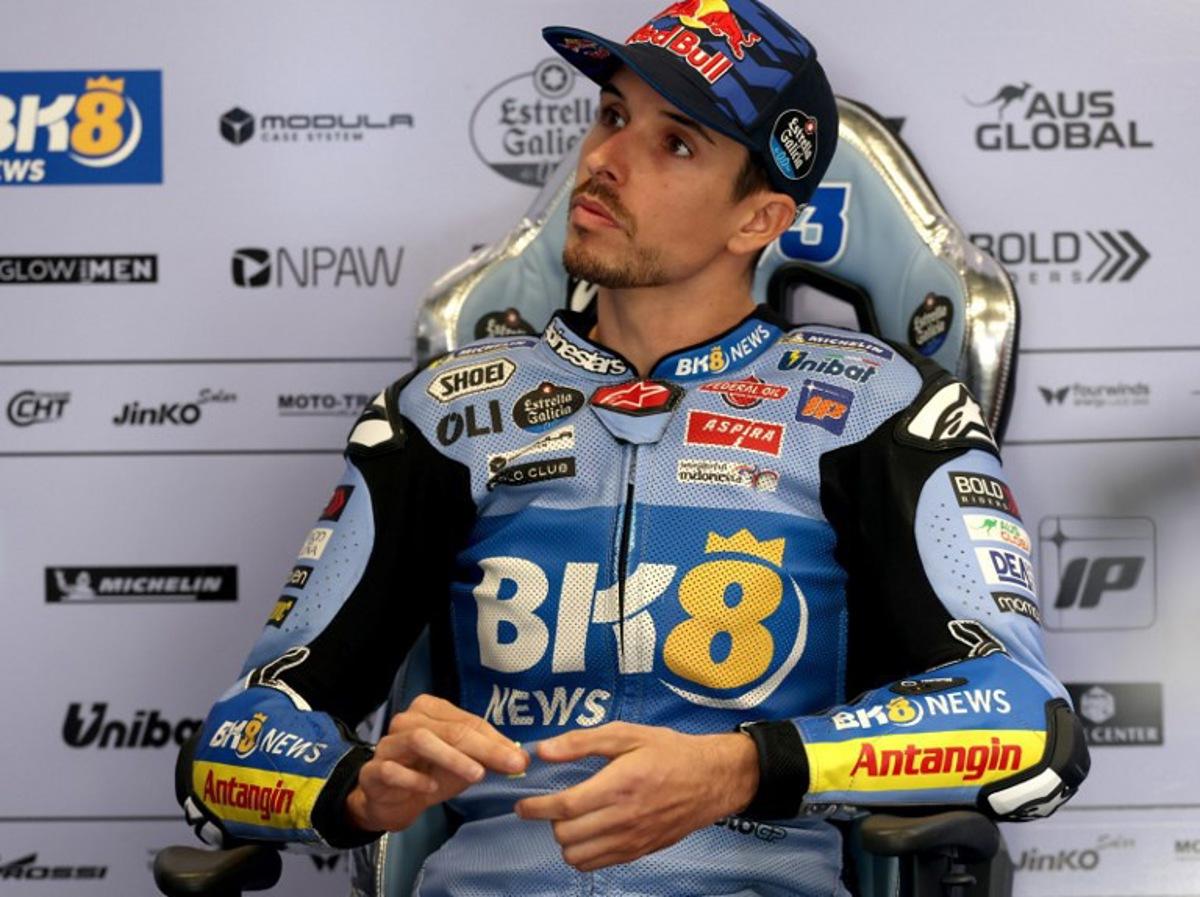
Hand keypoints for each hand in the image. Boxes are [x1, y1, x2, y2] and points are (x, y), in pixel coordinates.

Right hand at [345, 694, 527, 831]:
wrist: (390, 800)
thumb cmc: (428, 773)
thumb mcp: (462, 764)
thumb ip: (487, 757)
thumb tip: (520, 758)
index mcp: (430, 709)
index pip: (468, 721)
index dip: (496, 741)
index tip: (519, 759)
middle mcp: (407, 720)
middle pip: (449, 729)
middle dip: (483, 748)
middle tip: (509, 766)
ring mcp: (389, 744)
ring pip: (420, 739)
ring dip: (451, 757)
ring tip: (476, 775)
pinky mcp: (373, 771)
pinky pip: (392, 769)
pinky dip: (414, 777)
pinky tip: (431, 787)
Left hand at [514, 722, 758, 871]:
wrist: (711, 779)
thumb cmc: (668, 751)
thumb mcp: (627, 734)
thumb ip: (582, 742)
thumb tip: (544, 751)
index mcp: (619, 785)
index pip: (565, 807)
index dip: (536, 807)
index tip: (522, 804)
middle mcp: (624, 818)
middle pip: (566, 835)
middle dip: (550, 821)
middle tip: (553, 805)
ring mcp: (632, 840)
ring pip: (578, 856)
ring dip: (566, 839)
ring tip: (571, 820)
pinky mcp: (639, 852)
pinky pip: (597, 865)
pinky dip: (583, 853)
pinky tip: (588, 833)